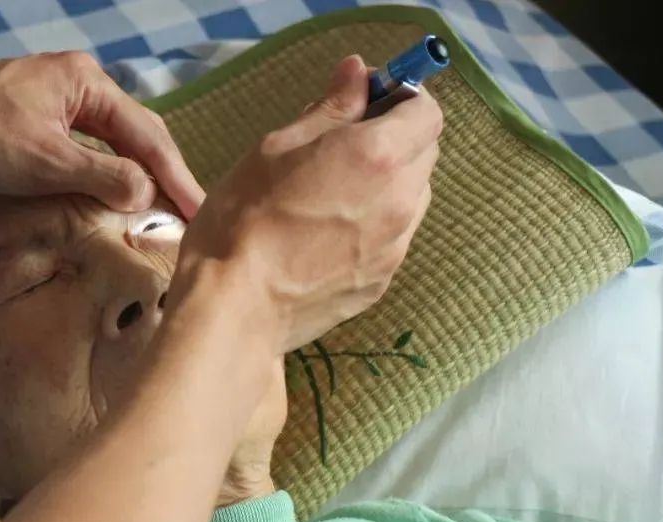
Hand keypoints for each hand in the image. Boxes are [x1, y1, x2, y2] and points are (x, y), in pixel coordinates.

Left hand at [0, 53, 203, 217]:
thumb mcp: (44, 160)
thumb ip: (102, 175)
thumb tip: (149, 195)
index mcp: (87, 83)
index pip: (148, 135)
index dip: (177, 177)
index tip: (201, 211)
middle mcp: (78, 85)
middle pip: (137, 134)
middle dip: (165, 176)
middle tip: (194, 216)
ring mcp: (56, 102)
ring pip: (114, 143)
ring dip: (139, 177)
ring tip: (166, 212)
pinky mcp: (37, 122)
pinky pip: (89, 149)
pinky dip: (109, 175)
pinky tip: (118, 197)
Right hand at [168, 55, 441, 352]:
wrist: (236, 308)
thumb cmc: (243, 219)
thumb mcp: (276, 148)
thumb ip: (330, 109)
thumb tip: (359, 71)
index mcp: (378, 156)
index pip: (427, 113)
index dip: (404, 101)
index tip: (370, 104)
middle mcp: (401, 200)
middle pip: (425, 155)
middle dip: (397, 142)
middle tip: (344, 149)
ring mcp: (395, 247)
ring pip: (412, 200)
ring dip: (388, 186)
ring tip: (333, 197)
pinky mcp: (381, 283)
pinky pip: (392, 240)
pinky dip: (374, 227)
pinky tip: (327, 237)